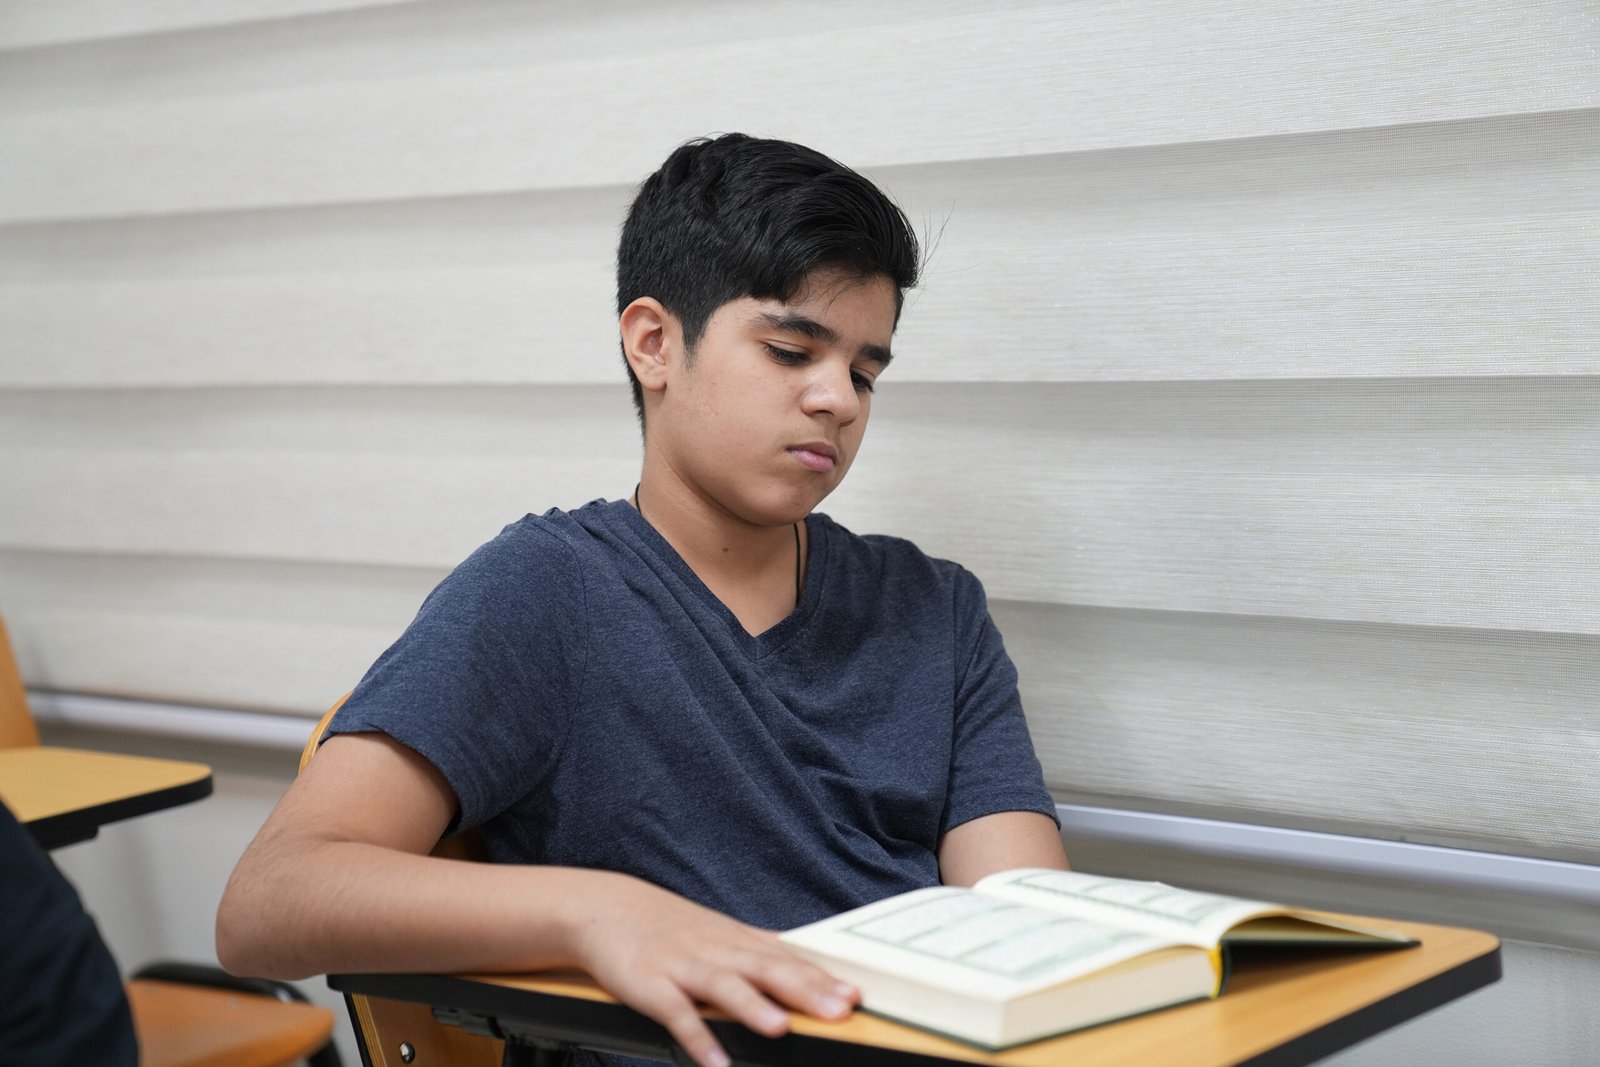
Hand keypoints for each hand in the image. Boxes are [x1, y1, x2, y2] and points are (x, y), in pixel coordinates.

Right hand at [567, 874, 856, 1066]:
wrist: (606, 908)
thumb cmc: (671, 927)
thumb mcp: (721, 935)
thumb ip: (762, 953)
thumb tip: (811, 968)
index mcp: (738, 942)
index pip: (789, 960)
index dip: (823, 978)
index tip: (856, 993)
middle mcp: (717, 952)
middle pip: (767, 970)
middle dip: (805, 991)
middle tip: (840, 1010)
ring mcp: (684, 968)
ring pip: (724, 987)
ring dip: (753, 1008)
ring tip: (781, 1028)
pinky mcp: (650, 985)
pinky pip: (675, 1014)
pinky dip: (695, 1036)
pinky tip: (715, 1060)